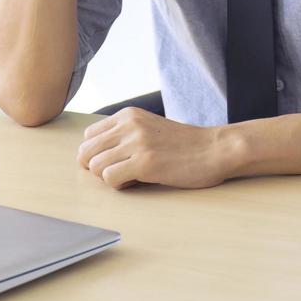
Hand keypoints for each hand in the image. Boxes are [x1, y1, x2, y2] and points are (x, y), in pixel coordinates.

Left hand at [76, 107, 238, 189]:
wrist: (215, 149)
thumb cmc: (184, 145)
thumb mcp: (149, 128)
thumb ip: (124, 135)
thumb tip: (93, 156)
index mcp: (128, 115)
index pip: (88, 136)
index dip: (97, 154)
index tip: (115, 161)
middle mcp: (129, 125)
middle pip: (86, 152)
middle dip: (96, 168)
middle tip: (119, 173)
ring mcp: (136, 143)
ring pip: (95, 166)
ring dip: (109, 177)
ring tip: (131, 176)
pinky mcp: (145, 162)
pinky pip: (110, 178)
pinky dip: (120, 185)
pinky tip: (138, 181)